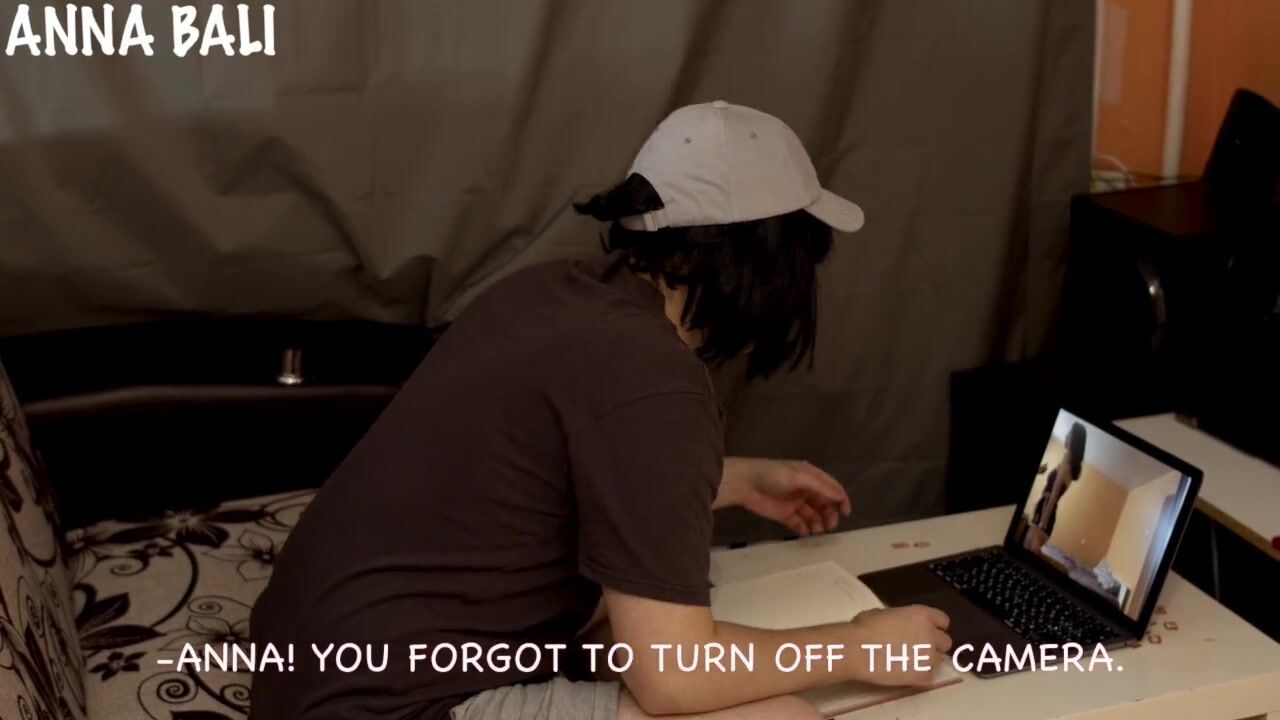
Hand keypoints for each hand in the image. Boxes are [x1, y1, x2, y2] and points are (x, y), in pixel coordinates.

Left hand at [716, 457, 850, 534]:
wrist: (744, 484)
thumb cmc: (772, 475)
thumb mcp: (798, 477)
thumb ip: (820, 488)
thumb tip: (840, 497)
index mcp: (810, 476)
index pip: (831, 488)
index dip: (841, 499)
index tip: (846, 513)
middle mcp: (805, 490)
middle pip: (824, 504)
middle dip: (829, 515)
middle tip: (830, 526)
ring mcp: (795, 503)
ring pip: (814, 516)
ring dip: (818, 523)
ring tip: (816, 530)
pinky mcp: (785, 515)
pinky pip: (800, 524)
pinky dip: (805, 529)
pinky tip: (805, 532)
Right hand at [847, 605, 951, 685]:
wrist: (858, 649)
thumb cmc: (865, 627)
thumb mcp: (883, 613)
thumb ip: (899, 619)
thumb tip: (897, 625)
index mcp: (922, 615)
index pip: (943, 621)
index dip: (934, 627)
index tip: (925, 631)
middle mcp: (931, 635)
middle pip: (945, 642)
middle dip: (934, 645)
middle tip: (917, 649)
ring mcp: (929, 657)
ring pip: (938, 660)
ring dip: (927, 661)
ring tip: (908, 663)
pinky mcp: (923, 676)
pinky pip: (929, 677)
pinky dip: (920, 676)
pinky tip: (905, 673)